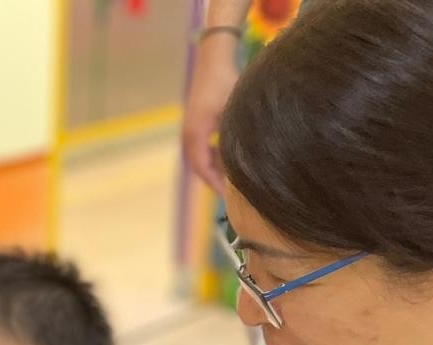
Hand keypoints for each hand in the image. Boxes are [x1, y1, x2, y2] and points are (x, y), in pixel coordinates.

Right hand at [182, 39, 239, 192]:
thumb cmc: (225, 82)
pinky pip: (203, 148)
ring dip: (216, 168)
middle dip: (216, 180)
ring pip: (202, 158)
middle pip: (200, 166)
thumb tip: (243, 162)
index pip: (203, 168)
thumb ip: (234, 137)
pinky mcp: (196, 125)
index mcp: (195, 134)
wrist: (213, 60)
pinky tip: (230, 158)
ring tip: (234, 178)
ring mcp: (190, 130)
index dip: (216, 184)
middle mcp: (188, 135)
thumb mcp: (232, 111)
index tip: (230, 196)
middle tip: (234, 193)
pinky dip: (214, 157)